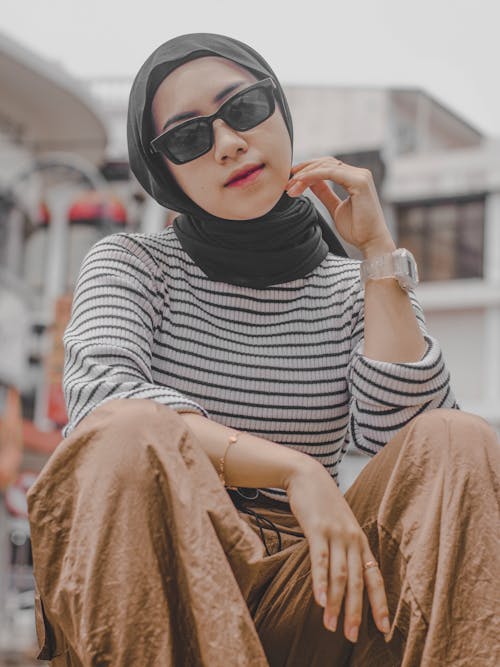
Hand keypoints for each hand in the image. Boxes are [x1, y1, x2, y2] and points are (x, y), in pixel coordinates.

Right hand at [283, 459, 389, 642]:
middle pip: (358, 582)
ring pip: (340, 575)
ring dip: (337, 603)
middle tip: (352, 637)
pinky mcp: (318, 529)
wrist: (308, 476)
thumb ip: (344, 548)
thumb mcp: (340, 526)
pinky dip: (321, 582)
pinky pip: (320, 560)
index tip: (384, 630)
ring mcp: (336, 534)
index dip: (380, 604)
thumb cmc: (323, 504)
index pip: (375, 577)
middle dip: (357, 612)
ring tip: (331, 626)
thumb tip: (345, 578)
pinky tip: (320, 600)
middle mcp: (353, 539)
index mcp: (360, 541)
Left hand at [286, 157, 392, 253]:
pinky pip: (331, 172)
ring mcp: (361, 176)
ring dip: (305, 174)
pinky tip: (301, 181)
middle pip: (325, 163)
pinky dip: (313, 175)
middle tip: (287, 183)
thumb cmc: (357, 230)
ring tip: (292, 185)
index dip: (308, 170)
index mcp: (355, 178)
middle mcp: (359, 174)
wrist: (371, 242)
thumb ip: (325, 194)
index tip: (291, 180)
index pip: (328, 166)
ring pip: (326, 165)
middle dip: (304, 171)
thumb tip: (311, 182)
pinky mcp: (360, 181)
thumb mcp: (335, 208)